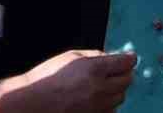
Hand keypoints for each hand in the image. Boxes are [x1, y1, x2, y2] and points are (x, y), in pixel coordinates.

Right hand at [7, 50, 135, 112]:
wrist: (33, 103)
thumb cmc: (47, 78)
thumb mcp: (70, 57)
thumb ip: (94, 55)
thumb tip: (111, 57)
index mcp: (95, 69)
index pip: (125, 63)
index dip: (129, 59)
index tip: (130, 58)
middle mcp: (100, 89)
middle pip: (127, 80)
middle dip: (124, 73)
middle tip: (118, 70)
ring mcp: (97, 107)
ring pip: (120, 97)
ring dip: (116, 89)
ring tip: (103, 85)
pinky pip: (110, 111)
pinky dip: (108, 104)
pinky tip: (97, 99)